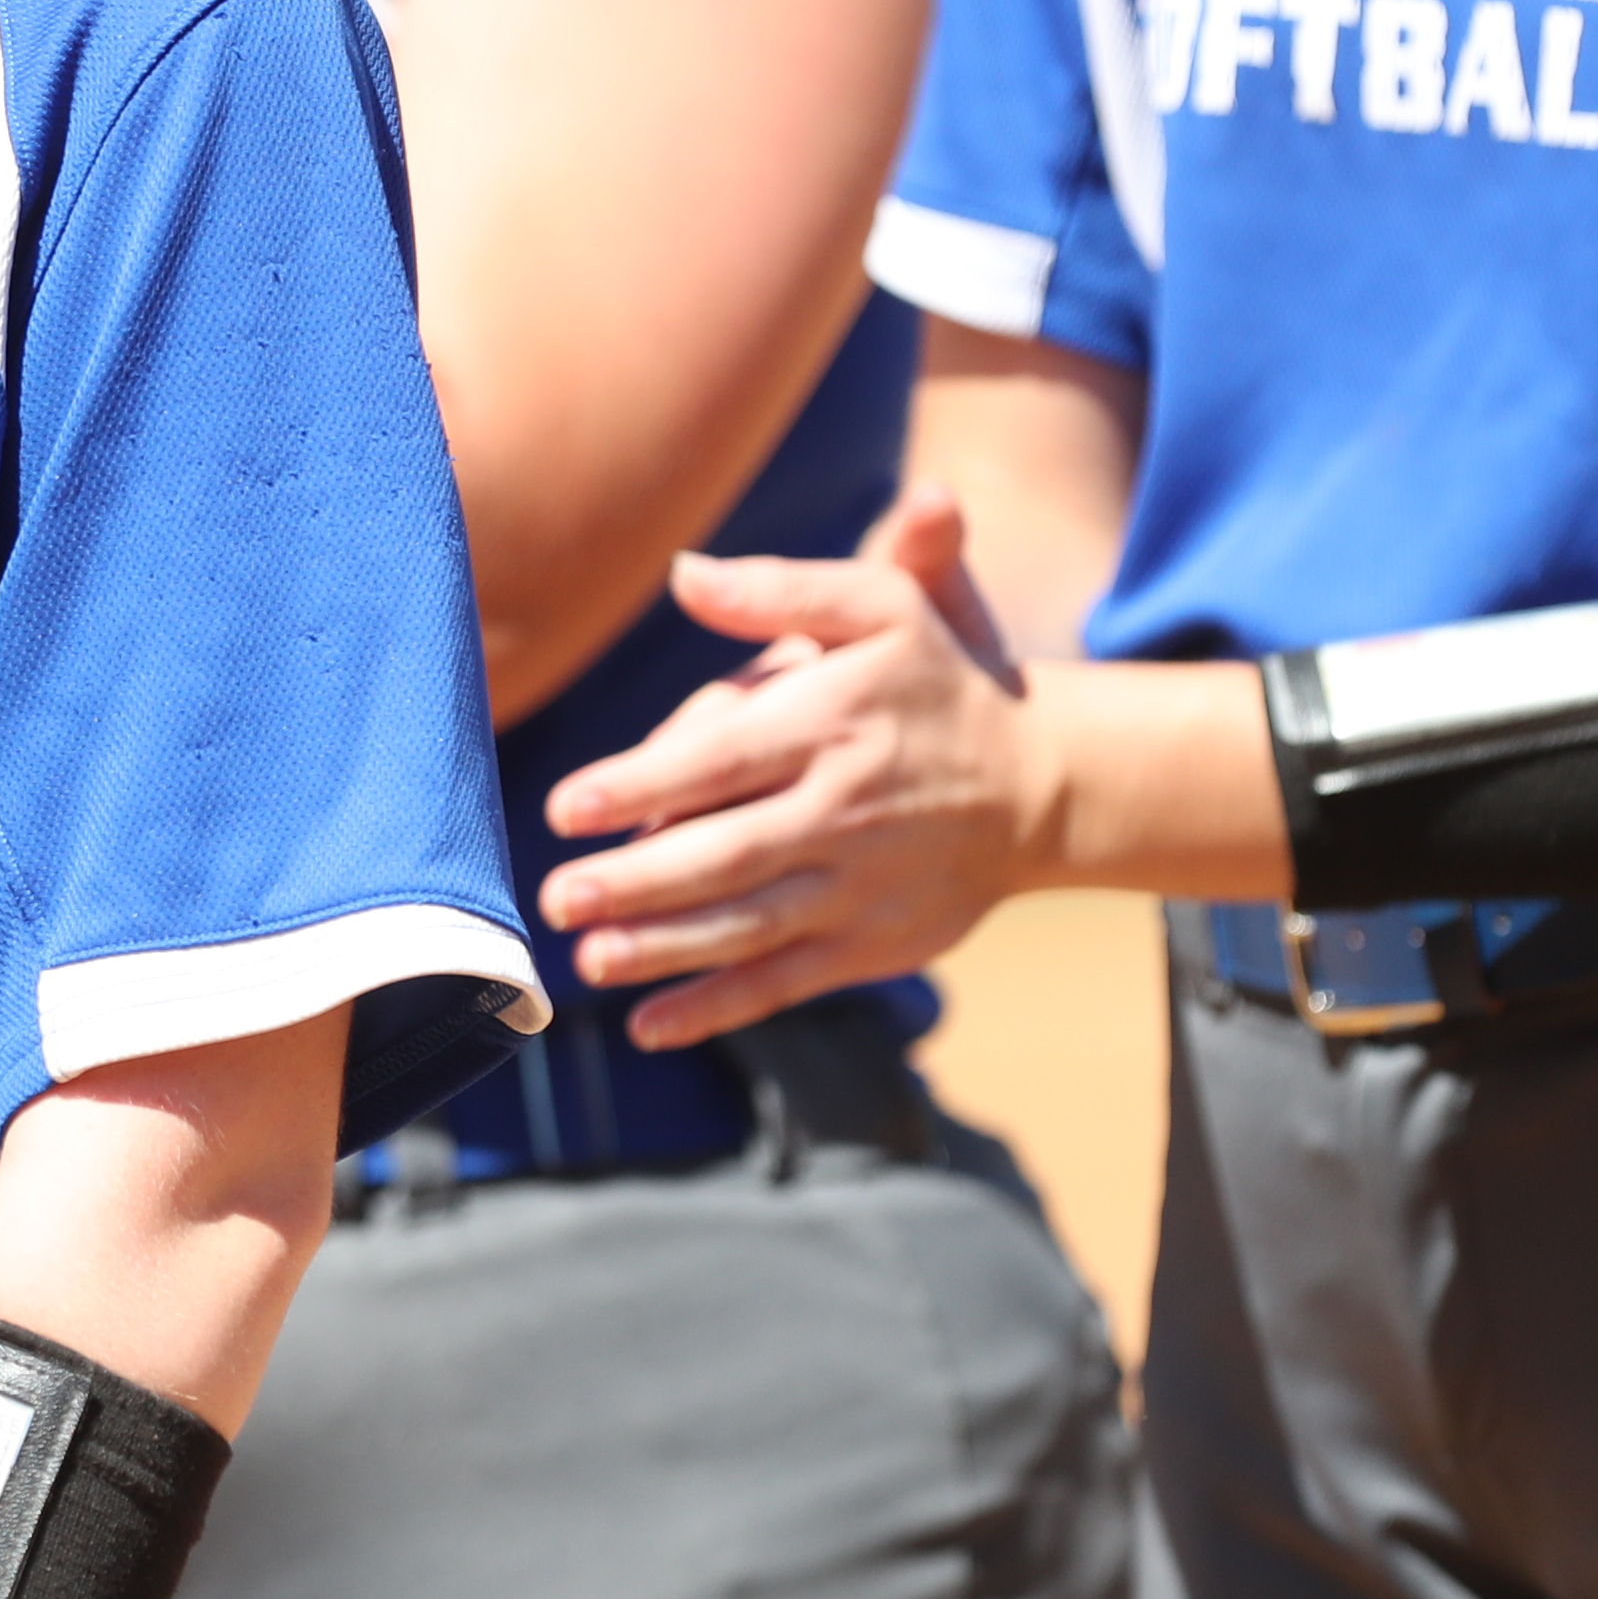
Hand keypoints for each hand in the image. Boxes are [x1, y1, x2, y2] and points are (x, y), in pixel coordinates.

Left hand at [531, 486, 1047, 1048]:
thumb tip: (684, 574)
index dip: (640, 784)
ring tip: (584, 957)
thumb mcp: (880, 605)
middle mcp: (845, 812)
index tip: (563, 806)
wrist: (1043, 782)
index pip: (723, 760)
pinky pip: (786, 982)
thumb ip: (780, 589)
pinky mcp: (874, 944)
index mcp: (834, 725)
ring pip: (748, 927)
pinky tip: (649, 1024)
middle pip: (725, 855)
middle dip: (635, 882)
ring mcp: (861, 887)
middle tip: (555, 895)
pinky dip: (717, 1007)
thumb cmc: (937, 678)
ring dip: (662, 950)